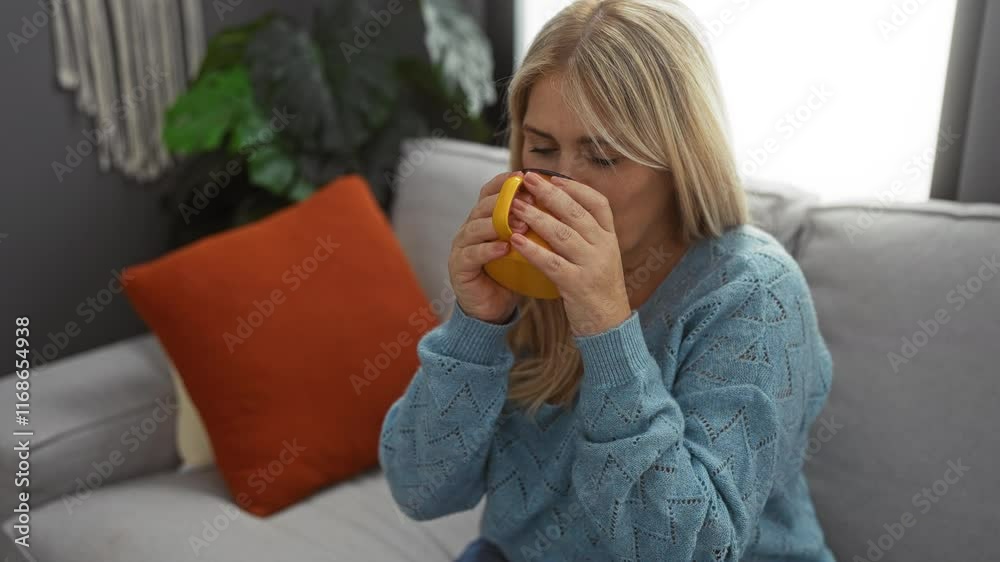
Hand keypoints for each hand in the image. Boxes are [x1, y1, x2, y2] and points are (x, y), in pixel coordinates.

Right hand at [448, 171, 535, 323]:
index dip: (505, 182)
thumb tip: (563, 202)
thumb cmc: (511, 274)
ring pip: (475, 227)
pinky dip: (488, 249)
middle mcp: (470, 227)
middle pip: (483, 205)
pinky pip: (472, 254)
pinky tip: (505, 249)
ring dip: (498, 224)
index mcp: (485, 218)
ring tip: (521, 225)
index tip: (525, 176)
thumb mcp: (525, 245)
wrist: (493, 308)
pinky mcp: (459, 267)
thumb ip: (534, 225)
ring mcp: (461, 246)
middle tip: (529, 200)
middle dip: (506, 200)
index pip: (491, 191)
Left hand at [509, 172, 631, 336]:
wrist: (609, 325)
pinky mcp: (578, 285)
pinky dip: (532, 250)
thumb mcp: (599, 257)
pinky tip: (515, 241)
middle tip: (527, 179)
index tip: (554, 178)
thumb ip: (586, 235)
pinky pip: (551, 263)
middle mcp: (605, 247)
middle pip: (576, 213)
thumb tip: (560, 208)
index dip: (576, 188)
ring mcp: (593, 266)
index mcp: (610, 238)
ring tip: (515, 206)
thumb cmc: (597, 289)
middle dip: (549, 193)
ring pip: (562, 234)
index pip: (598, 203)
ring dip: (536, 217)